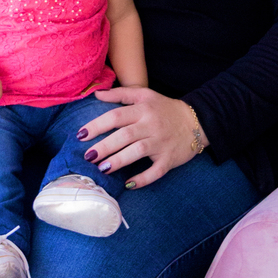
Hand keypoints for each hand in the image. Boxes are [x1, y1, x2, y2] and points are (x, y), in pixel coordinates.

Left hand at [78, 86, 204, 189]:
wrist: (197, 121)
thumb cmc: (165, 108)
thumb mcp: (145, 95)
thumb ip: (120, 94)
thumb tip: (96, 93)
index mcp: (143, 109)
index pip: (116, 116)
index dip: (97, 125)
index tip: (81, 135)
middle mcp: (151, 125)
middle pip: (125, 135)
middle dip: (104, 146)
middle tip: (88, 156)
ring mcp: (161, 143)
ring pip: (138, 152)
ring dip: (119, 161)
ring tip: (102, 169)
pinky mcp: (169, 159)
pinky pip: (156, 171)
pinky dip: (143, 179)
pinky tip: (128, 184)